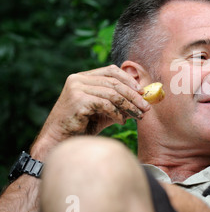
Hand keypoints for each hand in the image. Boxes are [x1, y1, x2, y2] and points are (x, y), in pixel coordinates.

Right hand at [31, 65, 150, 159]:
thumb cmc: (82, 126)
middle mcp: (78, 79)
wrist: (60, 140)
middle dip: (133, 95)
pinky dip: (117, 113)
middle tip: (146, 107)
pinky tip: (122, 122)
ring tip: (138, 115)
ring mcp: (76, 88)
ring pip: (112, 93)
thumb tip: (142, 100)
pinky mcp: (78, 100)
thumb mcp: (104, 111)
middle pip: (114, 82)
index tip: (141, 91)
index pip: (110, 71)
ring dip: (129, 105)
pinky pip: (105, 104)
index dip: (128, 79)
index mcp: (82, 77)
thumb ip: (119, 103)